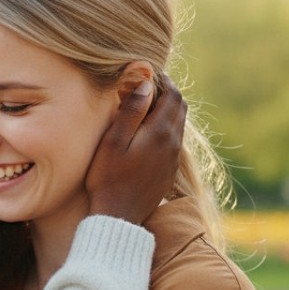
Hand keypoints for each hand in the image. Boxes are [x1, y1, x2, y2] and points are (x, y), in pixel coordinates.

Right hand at [86, 74, 186, 223]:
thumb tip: (147, 83)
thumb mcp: (114, 141)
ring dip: (167, 110)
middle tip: (147, 87)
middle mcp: (173, 143)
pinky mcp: (169, 170)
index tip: (149, 73)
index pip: (173, 95)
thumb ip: (132, 110)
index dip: (163, 80)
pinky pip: (174, 141)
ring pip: (178, 124)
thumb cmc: (109, 177)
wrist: (119, 216)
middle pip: (180, 107)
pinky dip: (165, 128)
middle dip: (167, 92)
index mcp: (161, 132)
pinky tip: (147, 132)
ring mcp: (173, 158)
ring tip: (146, 107)